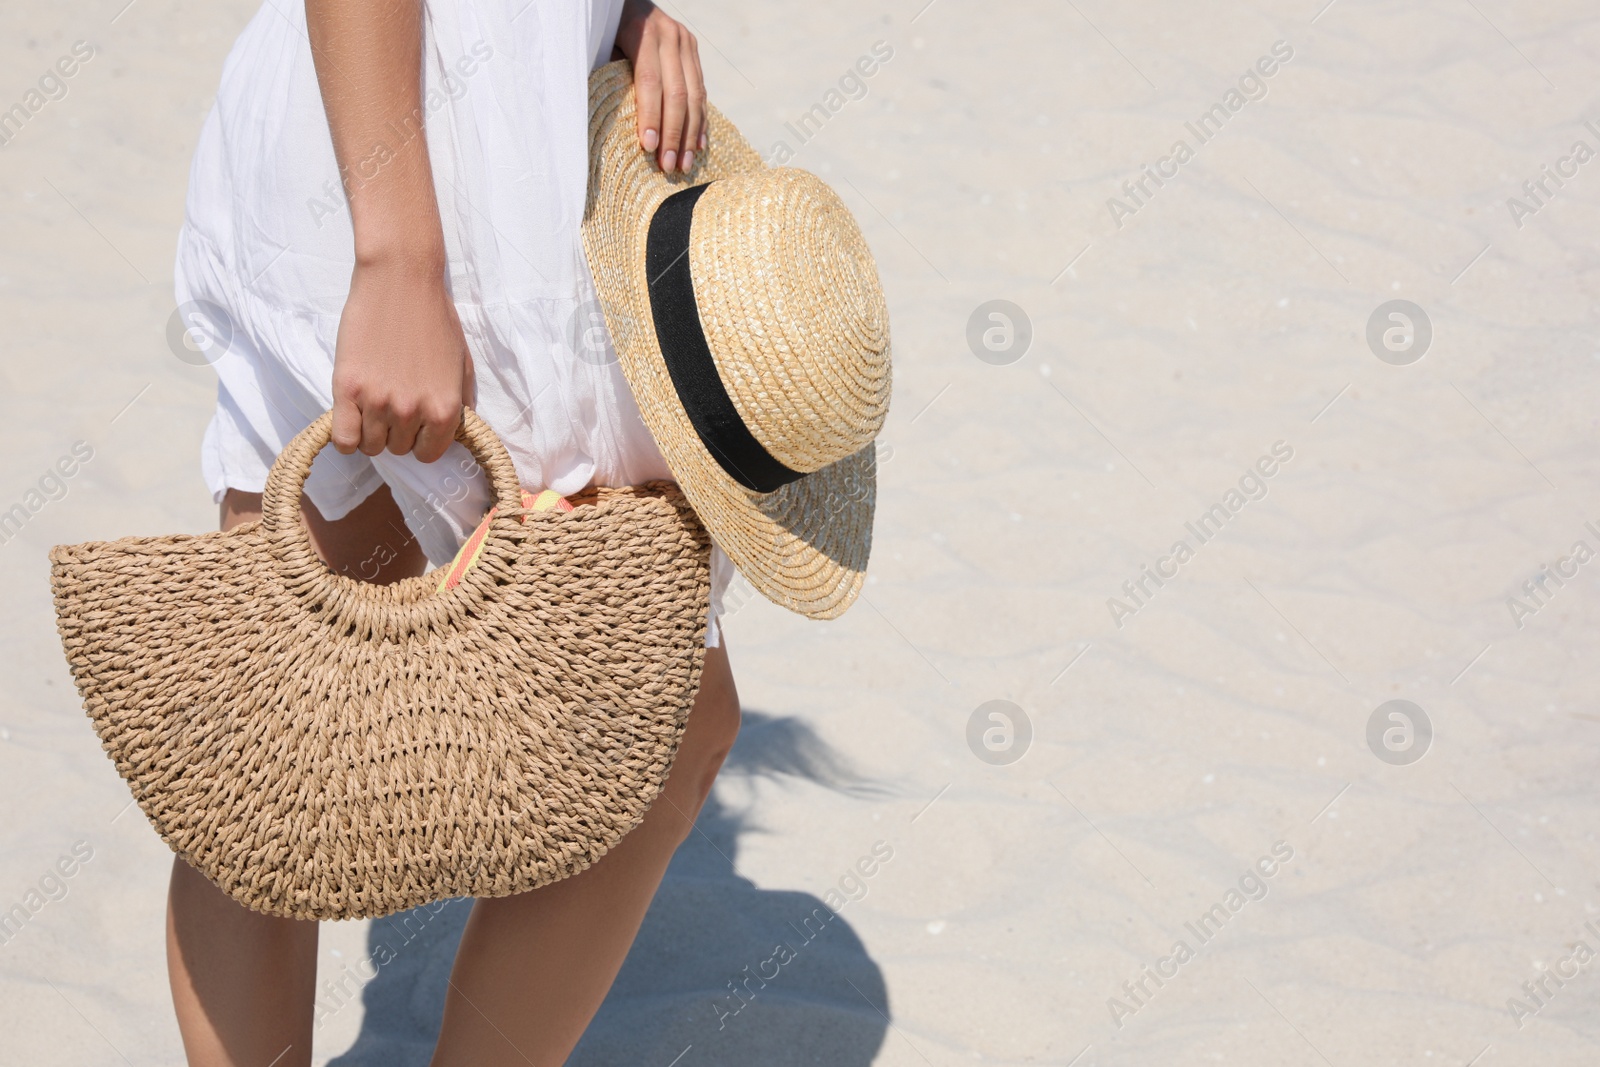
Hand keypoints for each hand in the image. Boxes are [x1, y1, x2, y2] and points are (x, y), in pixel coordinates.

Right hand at [329, 257, 474, 463]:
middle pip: (399, 449)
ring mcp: (378, 402)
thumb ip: (461, 403)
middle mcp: (412, 411)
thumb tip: (456, 433)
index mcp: (445, 409)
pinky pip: (343, 439)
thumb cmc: (434, 318)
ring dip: (372, 432)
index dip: (422, 441)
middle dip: (397, 432)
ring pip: (371, 446)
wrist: (400, 281)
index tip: (416, 426)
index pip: (430, 454)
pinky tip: (352, 418)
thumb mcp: (462, 364)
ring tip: (373, 405)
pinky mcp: (347, 389)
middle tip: (393, 404)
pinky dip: (347, 437)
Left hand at [615, 0, 705, 173]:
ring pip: (695, 96)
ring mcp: (686, 43)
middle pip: (677, 94)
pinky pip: (702, 91)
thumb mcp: (602, 46)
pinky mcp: (694, 52)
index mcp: (643, 33)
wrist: (628, 0)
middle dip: (674, 135)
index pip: (650, 82)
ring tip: (685, 164)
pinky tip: (698, 145)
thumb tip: (615, 124)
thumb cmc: (605, 29)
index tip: (648, 148)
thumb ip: (612, 76)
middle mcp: (670, 37)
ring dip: (690, 135)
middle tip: (668, 166)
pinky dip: (700, 121)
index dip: (651, 117)